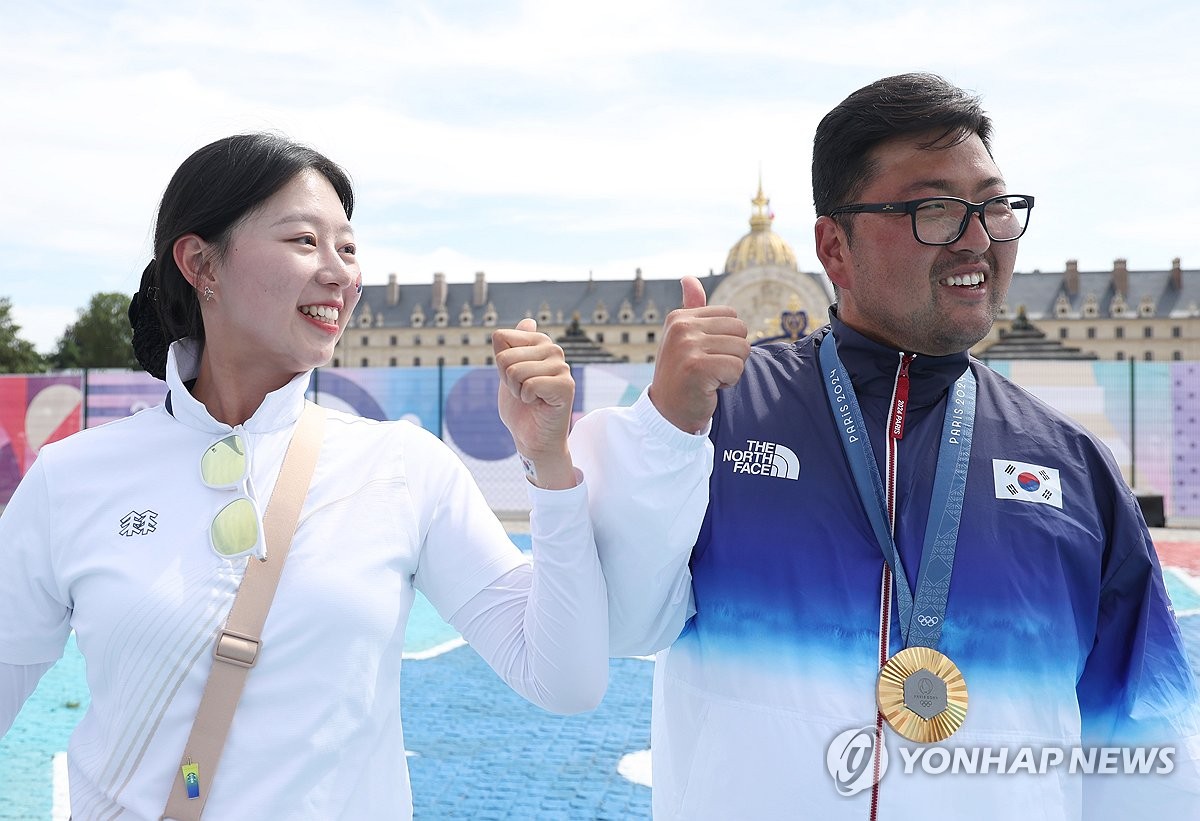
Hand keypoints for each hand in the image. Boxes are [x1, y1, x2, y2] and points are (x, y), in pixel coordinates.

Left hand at [493, 318, 576, 488]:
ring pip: (515, 371)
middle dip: (506, 379)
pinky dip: (526, 398)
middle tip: (523, 392)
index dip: (499, 363)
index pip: (500, 337)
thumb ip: (511, 347)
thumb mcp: (507, 372)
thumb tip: (529, 321)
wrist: (532, 438)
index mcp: (539, 342)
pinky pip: (530, 384)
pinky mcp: (566, 385)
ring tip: (531, 398)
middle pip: (505, 356)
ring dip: (516, 391)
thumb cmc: (521, 408)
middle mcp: (553, 350)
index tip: (514, 378)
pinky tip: (538, 403)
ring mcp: (562, 367)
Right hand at [649, 276, 748, 432]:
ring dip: (732, 369)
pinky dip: (730, 382)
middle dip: (733, 353)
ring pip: (742, 349)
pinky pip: (737, 368)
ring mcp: (687, 346)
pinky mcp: (697, 367)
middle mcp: (681, 327)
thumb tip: (688, 277)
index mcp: (679, 317)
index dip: (727, 339)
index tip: (705, 355)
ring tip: (709, 378)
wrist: (668, 412)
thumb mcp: (683, 338)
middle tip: (710, 368)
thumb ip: (692, 309)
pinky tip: (710, 387)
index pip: (731, 316)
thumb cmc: (681, 374)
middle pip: (741, 330)